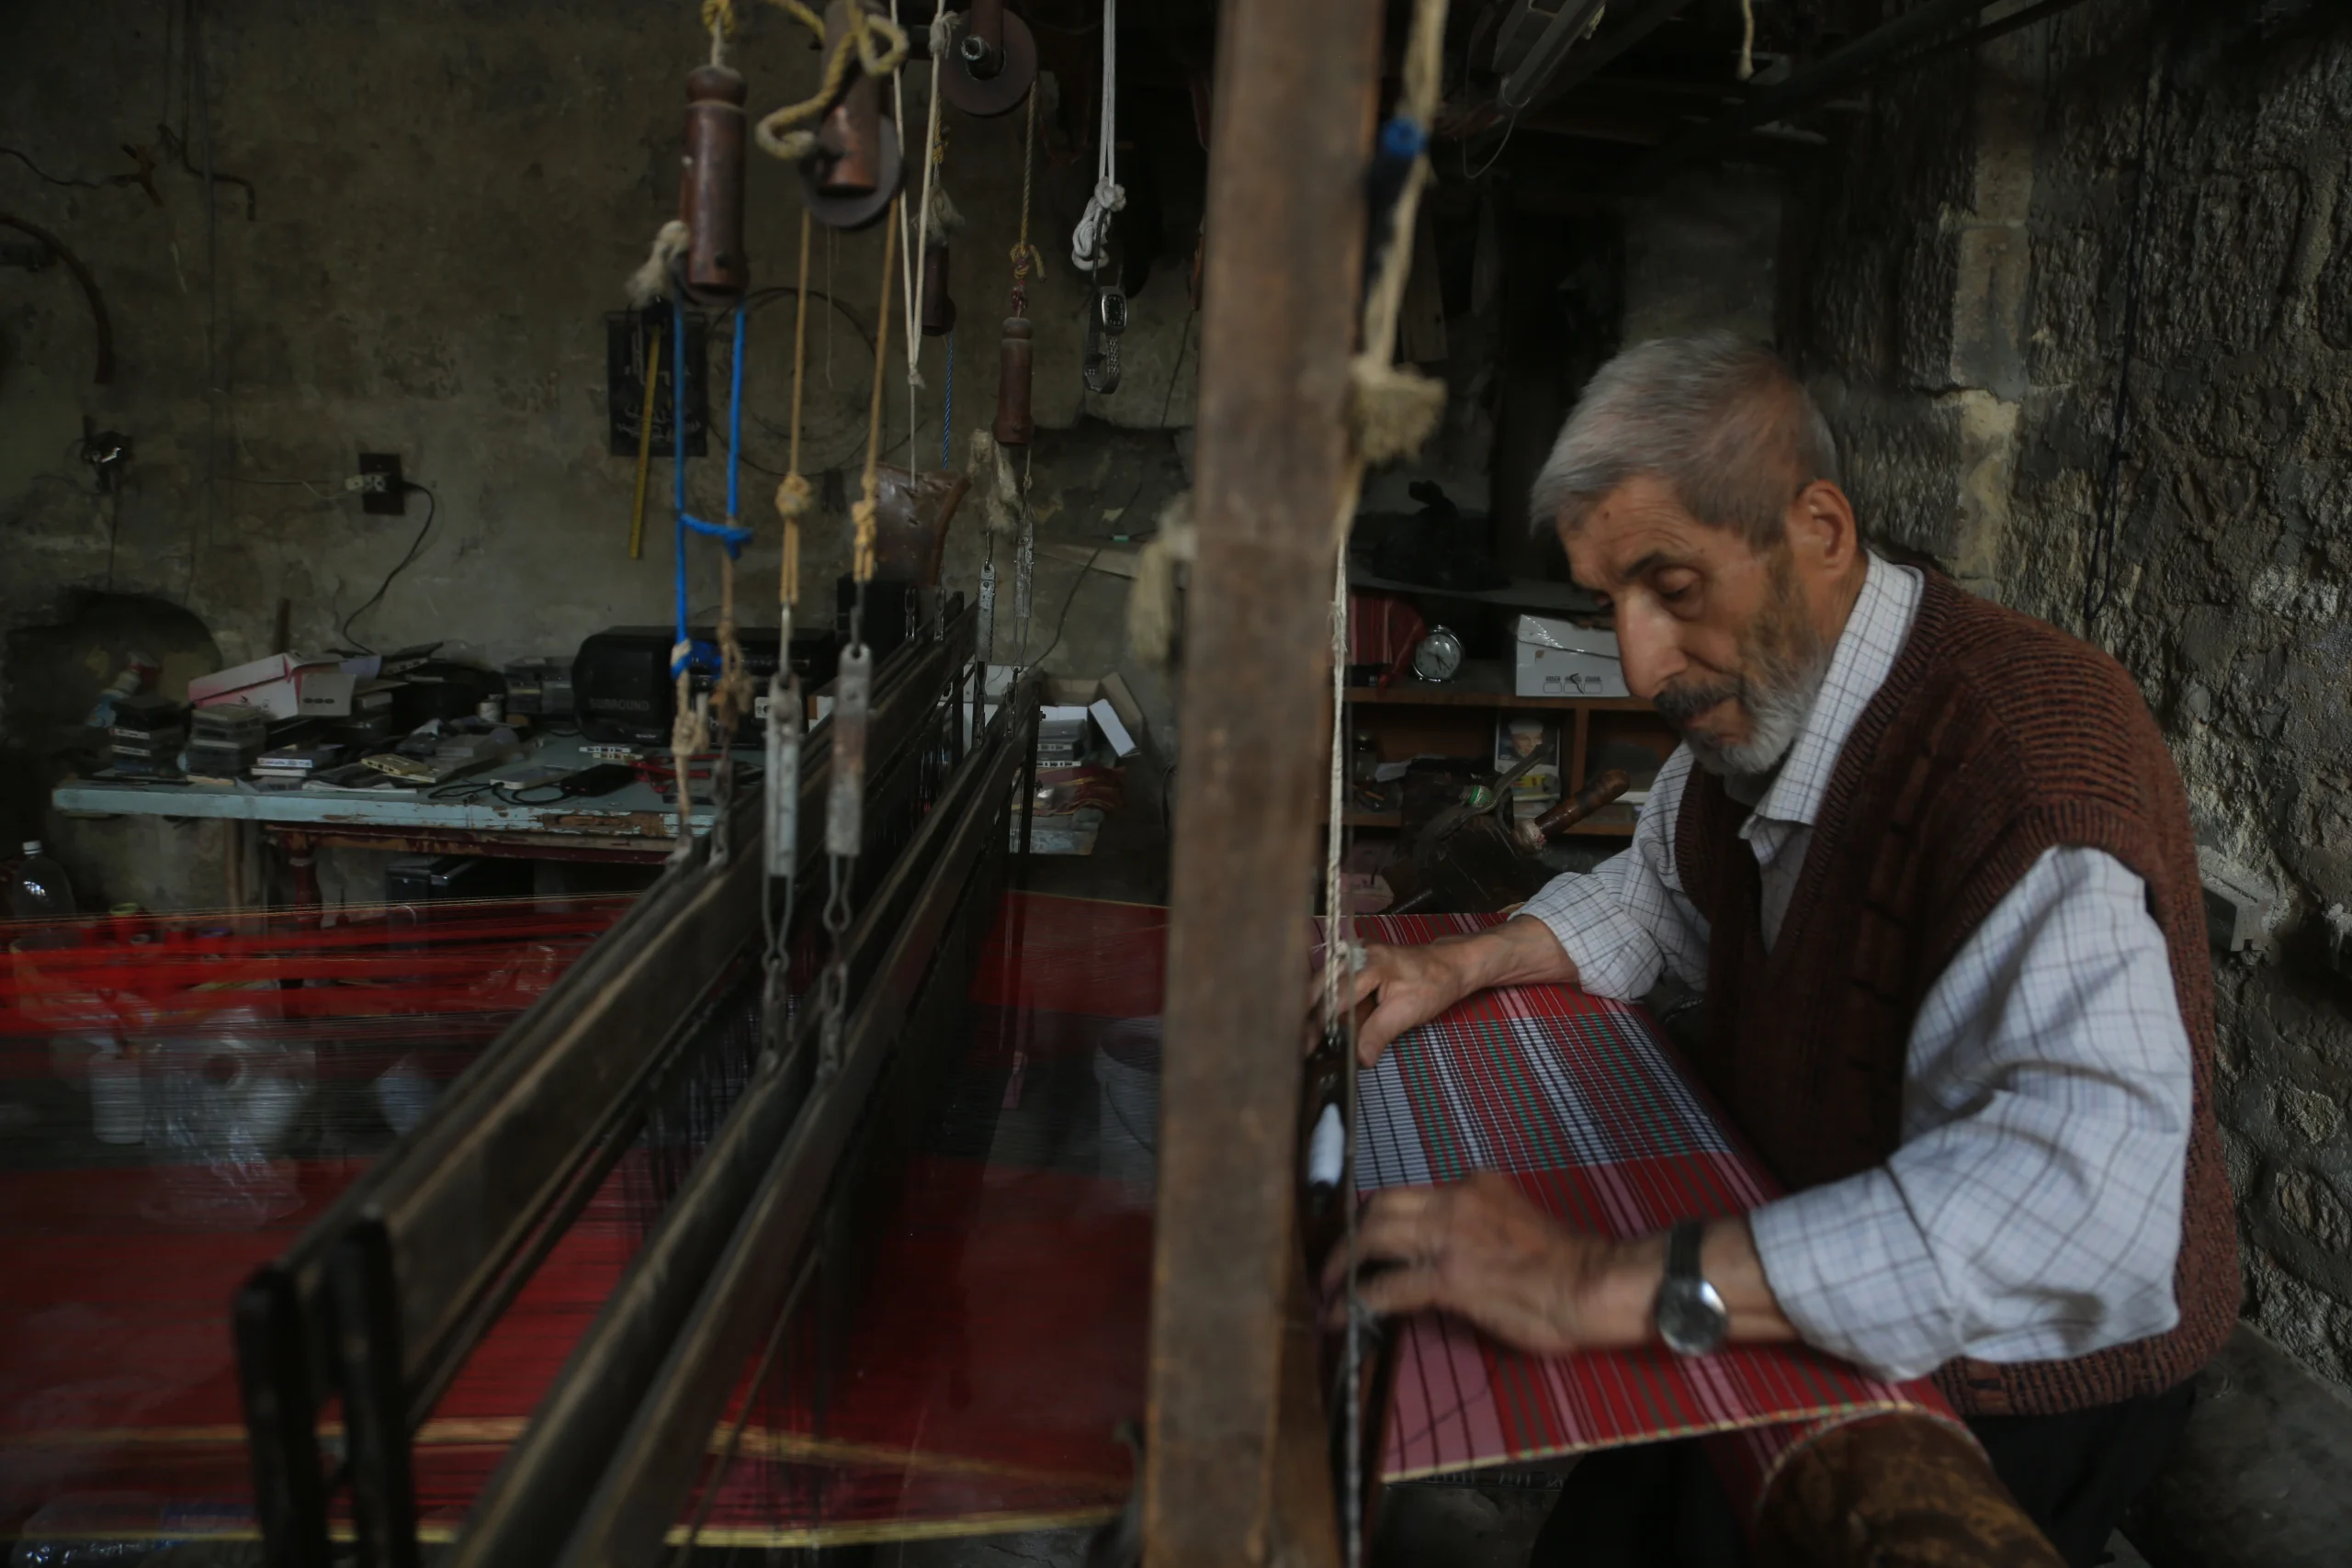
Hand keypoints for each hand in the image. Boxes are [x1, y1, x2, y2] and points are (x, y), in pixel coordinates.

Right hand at [1310, 918, 1581, 1066]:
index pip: (1336, 996)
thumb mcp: (1409, 1011)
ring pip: (1323, 986)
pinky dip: (1325, 1005)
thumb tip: (1359, 1058)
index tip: (1309, 1046)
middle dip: (1307, 1017)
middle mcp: (1356, 955)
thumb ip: (1379, 1033)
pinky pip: (1334, 985)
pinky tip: (1319, 1025)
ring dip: (1313, 1011)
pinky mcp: (1357, 967)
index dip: (1320, 1023)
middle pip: (1320, 987)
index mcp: (1370, 963)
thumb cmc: (1435, 983)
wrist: (1452, 965)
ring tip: (1305, 1038)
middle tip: (1300, 1046)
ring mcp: (1355, 958)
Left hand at [1323, 1177, 1799, 1356]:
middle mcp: (1455, 1200)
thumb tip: (1451, 1255)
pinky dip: (1357, 1302)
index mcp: (1474, 1186)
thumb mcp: (1515, 1222)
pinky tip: (1343, 1319)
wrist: (1594, 1284)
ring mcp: (1449, 1238)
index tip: (1367, 1242)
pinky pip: (1387, 1287)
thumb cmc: (1569, 1265)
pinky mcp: (1448, 1278)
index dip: (1380, 1219)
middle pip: (1379, 1207)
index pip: (1410, 1195)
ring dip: (1342, 1266)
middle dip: (1348, 1237)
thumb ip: (1479, 1226)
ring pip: (1373, 1237)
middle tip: (1332, 1267)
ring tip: (1327, 1292)